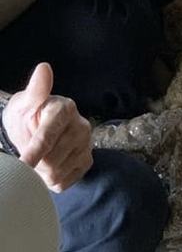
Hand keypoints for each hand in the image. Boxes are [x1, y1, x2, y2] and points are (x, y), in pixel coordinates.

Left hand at [3, 63, 92, 191]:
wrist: (37, 128)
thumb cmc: (28, 115)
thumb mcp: (24, 103)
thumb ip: (35, 91)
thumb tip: (44, 69)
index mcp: (65, 108)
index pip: (49, 135)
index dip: (34, 151)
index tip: (24, 164)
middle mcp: (81, 126)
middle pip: (51, 159)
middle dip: (34, 161)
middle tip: (28, 153)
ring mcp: (87, 146)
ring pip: (56, 173)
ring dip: (41, 172)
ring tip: (38, 158)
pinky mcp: (87, 162)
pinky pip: (63, 182)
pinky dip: (51, 179)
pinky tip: (50, 164)